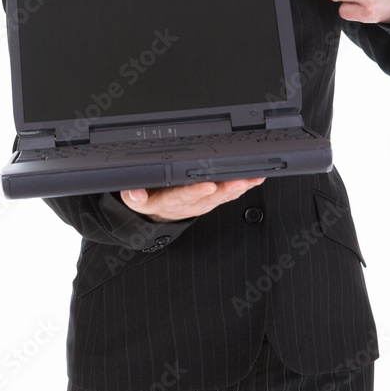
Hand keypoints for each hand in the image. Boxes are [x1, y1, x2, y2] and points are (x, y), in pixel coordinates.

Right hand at [120, 179, 265, 221]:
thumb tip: (135, 193)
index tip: (207, 185)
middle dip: (225, 188)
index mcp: (168, 202)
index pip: (181, 197)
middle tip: (239, 181)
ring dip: (238, 188)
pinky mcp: (213, 199)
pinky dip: (244, 186)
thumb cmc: (148, 200)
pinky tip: (256, 177)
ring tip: (252, 179)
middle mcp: (189, 204)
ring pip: (223, 195)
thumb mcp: (134, 200)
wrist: (156, 213)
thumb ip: (133, 196)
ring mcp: (203, 202)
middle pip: (209, 196)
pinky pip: (230, 193)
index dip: (195, 192)